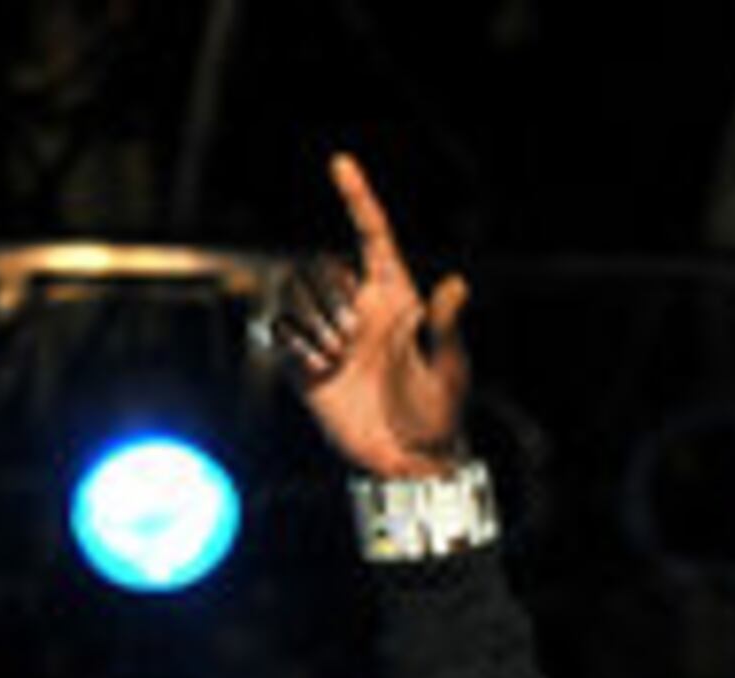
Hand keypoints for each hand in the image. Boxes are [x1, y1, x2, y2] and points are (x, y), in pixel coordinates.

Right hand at [266, 153, 472, 478]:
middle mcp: (357, 305)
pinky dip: (292, 340)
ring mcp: (328, 331)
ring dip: (310, 317)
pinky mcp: (303, 360)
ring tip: (336, 355)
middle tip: (350, 337)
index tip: (340, 164)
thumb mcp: (450, 369)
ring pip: (294, 290)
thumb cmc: (437, 412)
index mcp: (394, 296)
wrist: (406, 457)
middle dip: (328, 292)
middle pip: (321, 263)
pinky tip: (317, 366)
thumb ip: (445, 326)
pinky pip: (278, 326)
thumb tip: (456, 284)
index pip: (372, 235)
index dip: (358, 198)